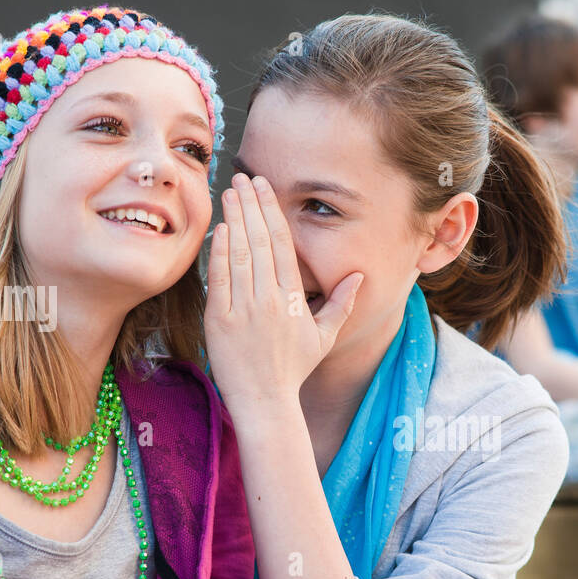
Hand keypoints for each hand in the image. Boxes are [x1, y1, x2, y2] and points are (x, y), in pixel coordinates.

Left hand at [204, 173, 362, 409]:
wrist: (265, 400)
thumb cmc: (293, 369)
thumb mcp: (324, 337)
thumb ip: (340, 304)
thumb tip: (359, 277)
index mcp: (294, 299)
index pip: (282, 244)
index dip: (271, 211)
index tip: (263, 187)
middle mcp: (270, 300)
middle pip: (260, 241)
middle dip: (251, 205)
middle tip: (243, 177)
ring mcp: (244, 309)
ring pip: (239, 254)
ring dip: (233, 219)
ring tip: (228, 192)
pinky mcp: (221, 321)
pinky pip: (220, 278)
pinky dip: (218, 252)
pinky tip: (218, 229)